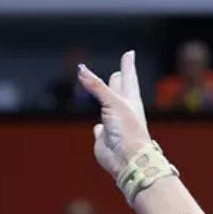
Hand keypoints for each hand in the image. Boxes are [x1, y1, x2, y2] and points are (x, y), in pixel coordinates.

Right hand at [77, 50, 151, 177]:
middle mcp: (123, 111)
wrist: (127, 160)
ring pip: (108, 108)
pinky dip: (98, 127)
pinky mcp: (104, 137)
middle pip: (119, 90)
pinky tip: (98, 127)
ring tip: (105, 93)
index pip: (128, 77)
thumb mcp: (113, 103)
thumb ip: (97, 86)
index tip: (130, 53)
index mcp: (130, 100)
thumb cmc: (128, 131)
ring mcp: (114, 124)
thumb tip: (81, 70)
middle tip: (120, 71)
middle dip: (119, 80)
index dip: (128, 65)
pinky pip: (99, 129)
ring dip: (106, 100)